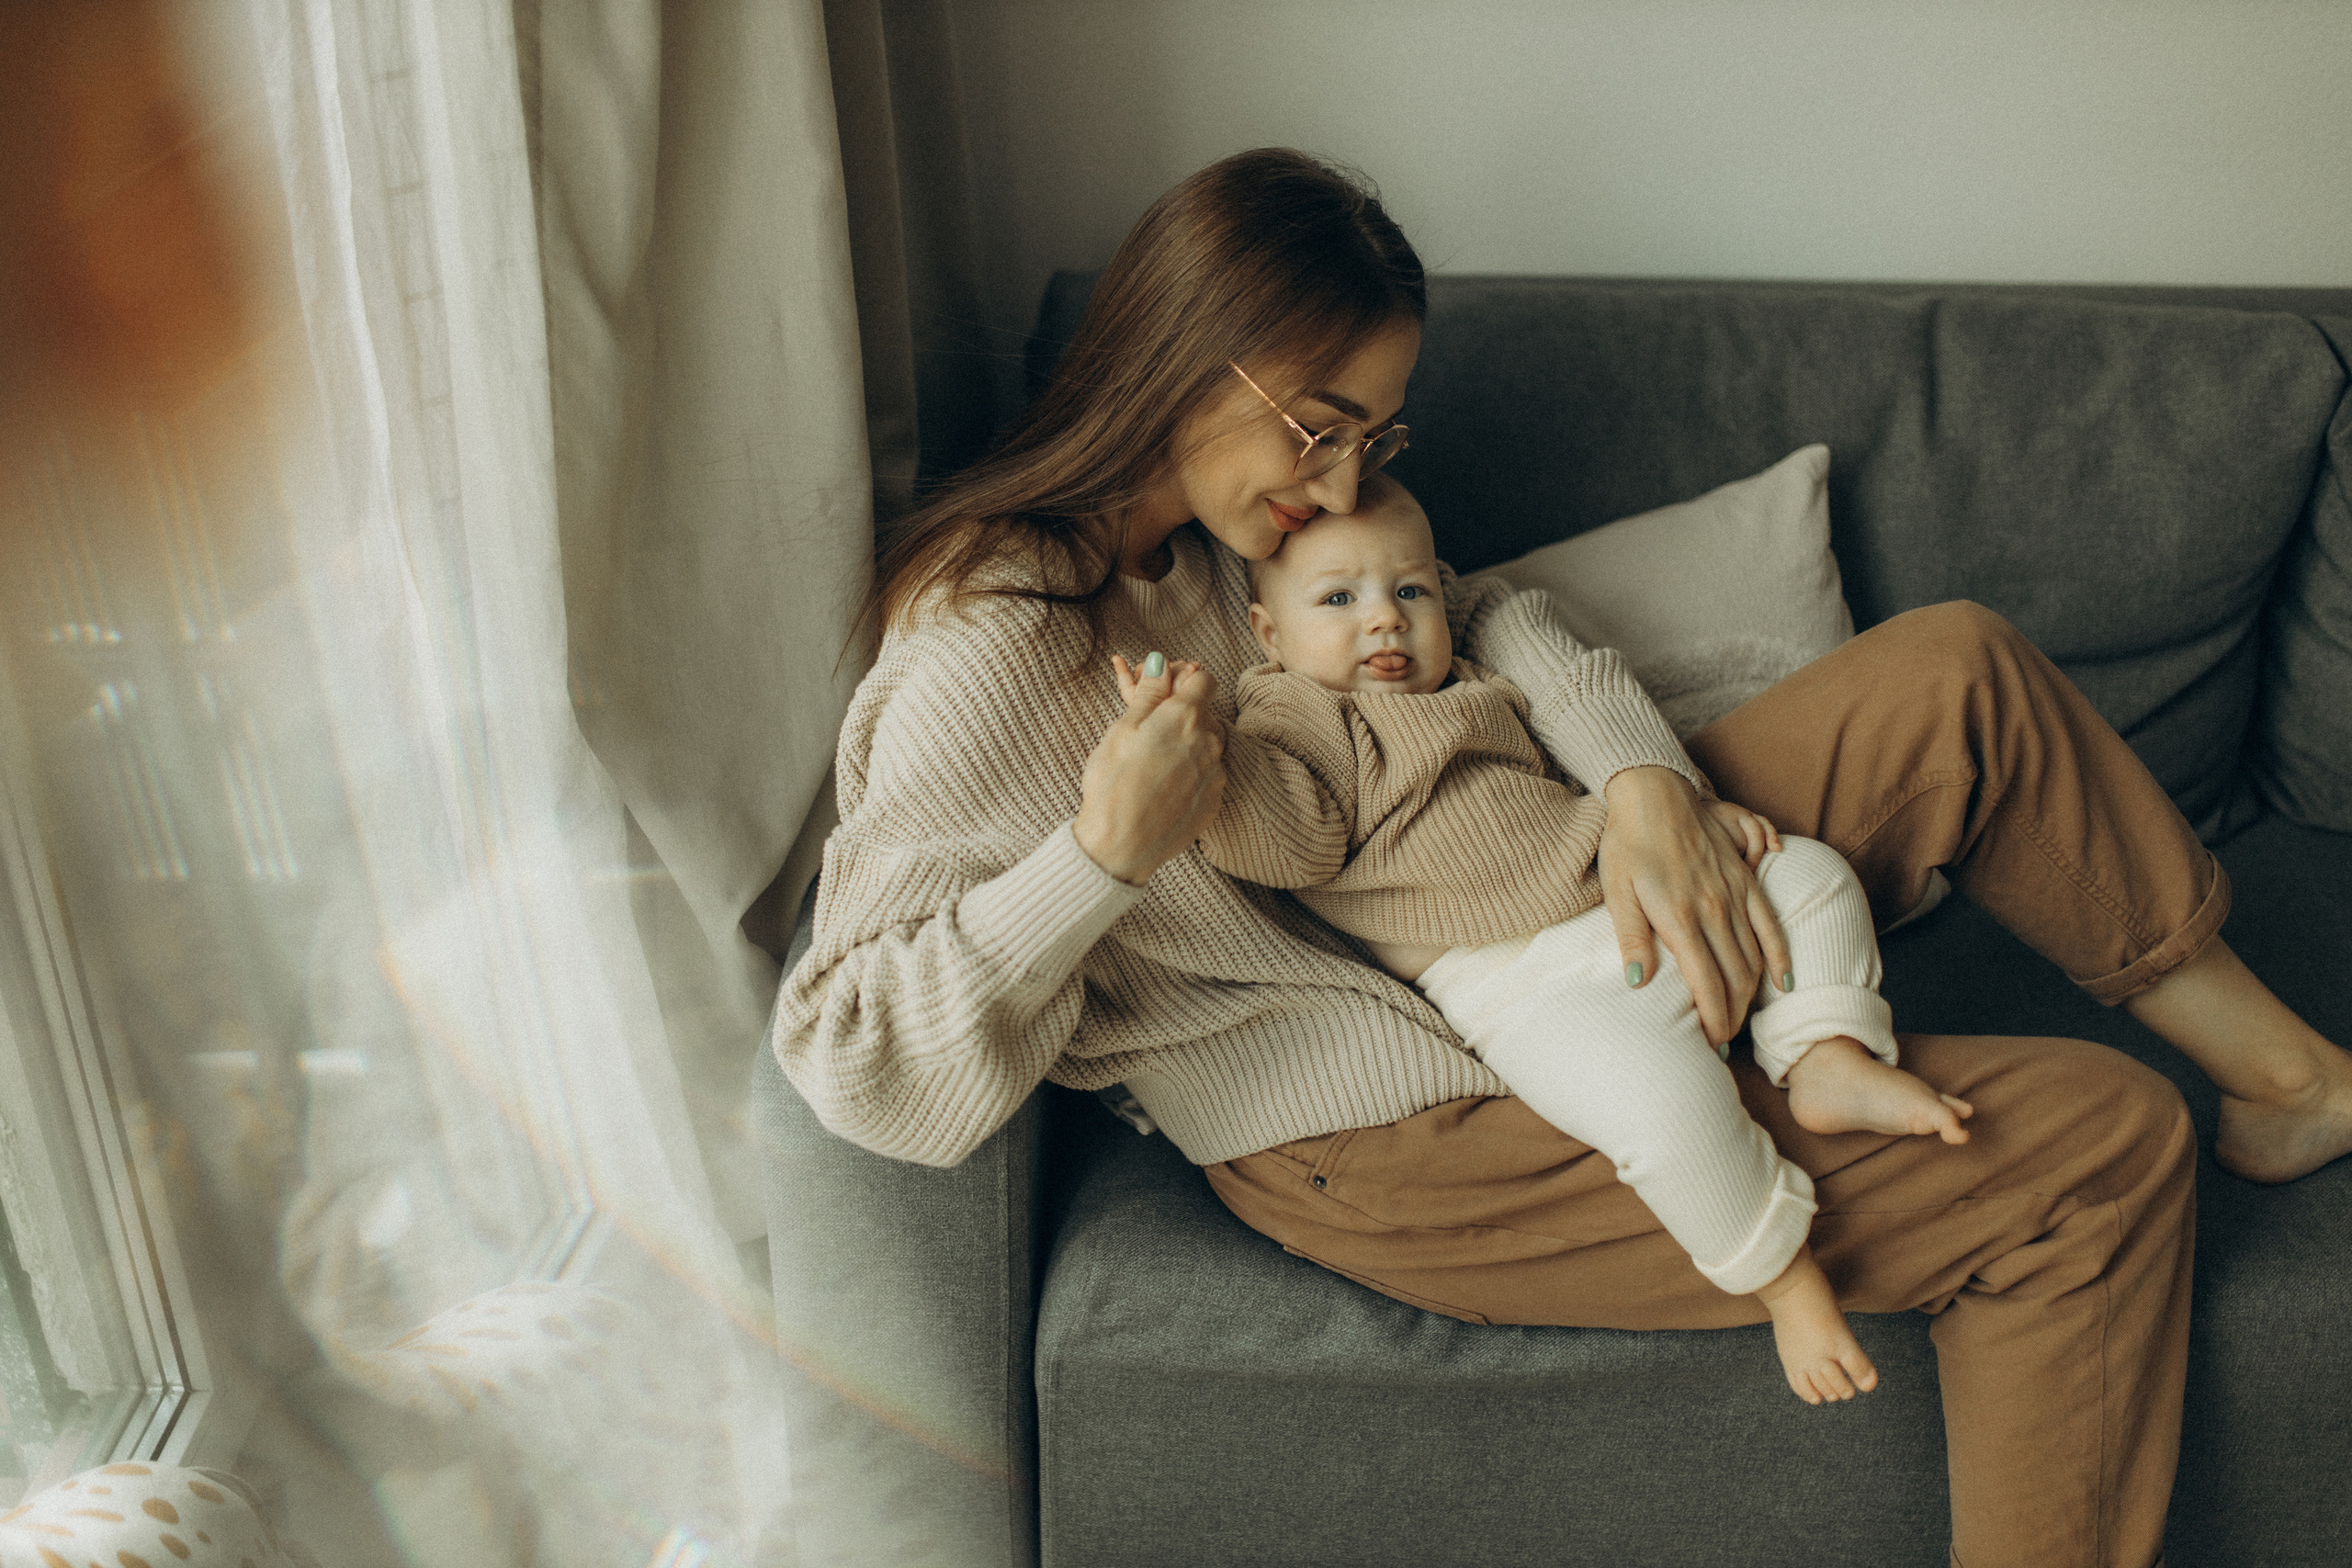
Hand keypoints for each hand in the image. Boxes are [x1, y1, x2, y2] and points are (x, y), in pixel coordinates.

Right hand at [1074, 653, 1225, 885]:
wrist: (1120, 846)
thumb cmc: (1113, 784)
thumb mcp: (1123, 729)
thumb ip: (1149, 694)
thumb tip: (1161, 662)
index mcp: (1185, 717)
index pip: (1205, 680)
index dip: (1184, 681)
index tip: (1166, 692)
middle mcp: (1209, 742)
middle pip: (1206, 713)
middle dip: (1184, 714)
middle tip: (1151, 729)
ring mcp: (1215, 774)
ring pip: (1209, 745)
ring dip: (1190, 744)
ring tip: (1156, 760)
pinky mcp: (1214, 801)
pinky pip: (1209, 775)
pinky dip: (1192, 773)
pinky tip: (1164, 785)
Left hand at [1598, 767, 1794, 1045]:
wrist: (1654, 795)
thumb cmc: (1627, 845)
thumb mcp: (1617, 891)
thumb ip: (1631, 938)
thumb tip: (1638, 984)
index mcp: (1680, 919)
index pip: (1707, 985)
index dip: (1713, 1021)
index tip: (1710, 1046)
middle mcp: (1714, 910)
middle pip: (1736, 979)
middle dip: (1733, 1017)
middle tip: (1723, 1043)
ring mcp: (1735, 894)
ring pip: (1755, 958)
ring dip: (1752, 996)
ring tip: (1741, 1022)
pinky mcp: (1746, 880)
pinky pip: (1771, 924)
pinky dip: (1781, 956)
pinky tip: (1784, 982)